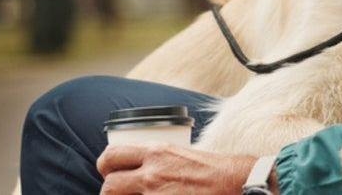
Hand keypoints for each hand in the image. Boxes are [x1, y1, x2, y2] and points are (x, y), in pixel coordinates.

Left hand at [97, 144, 276, 193]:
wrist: (235, 183)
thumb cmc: (214, 169)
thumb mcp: (182, 154)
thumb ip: (159, 160)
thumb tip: (142, 168)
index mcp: (157, 151)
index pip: (112, 155)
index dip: (105, 166)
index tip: (110, 172)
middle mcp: (152, 173)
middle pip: (109, 185)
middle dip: (109, 192)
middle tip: (119, 193)